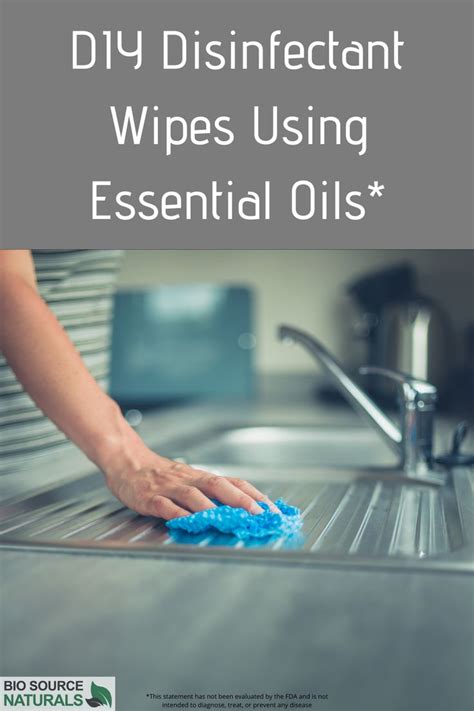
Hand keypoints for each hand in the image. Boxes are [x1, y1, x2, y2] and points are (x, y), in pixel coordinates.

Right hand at [103, 441, 277, 519]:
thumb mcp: (188, 479)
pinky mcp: (150, 497)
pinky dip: (179, 514)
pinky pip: (166, 506)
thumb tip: (239, 509)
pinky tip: (188, 522)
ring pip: (194, 495)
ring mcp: (170, 488)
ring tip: (229, 519)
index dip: (253, 495)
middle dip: (241, 500)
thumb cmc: (160, 475)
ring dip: (214, 508)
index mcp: (201, 477)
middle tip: (258, 513)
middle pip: (218, 485)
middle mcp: (189, 479)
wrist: (127, 461)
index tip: (271, 509)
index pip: (233, 483)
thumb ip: (209, 493)